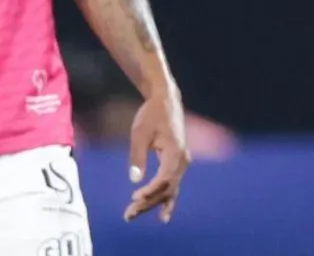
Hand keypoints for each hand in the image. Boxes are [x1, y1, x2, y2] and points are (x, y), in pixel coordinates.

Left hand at [124, 87, 190, 223]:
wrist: (166, 101)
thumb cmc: (151, 115)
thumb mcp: (140, 133)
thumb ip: (137, 156)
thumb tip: (135, 179)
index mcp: (175, 151)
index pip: (165, 178)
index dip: (151, 190)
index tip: (135, 197)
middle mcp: (182, 159)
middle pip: (168, 188)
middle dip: (148, 202)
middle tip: (128, 215)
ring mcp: (182, 161)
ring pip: (170, 188)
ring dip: (153, 203)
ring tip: (133, 215)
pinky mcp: (177, 162)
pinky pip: (173, 184)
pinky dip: (167, 199)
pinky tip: (163, 214)